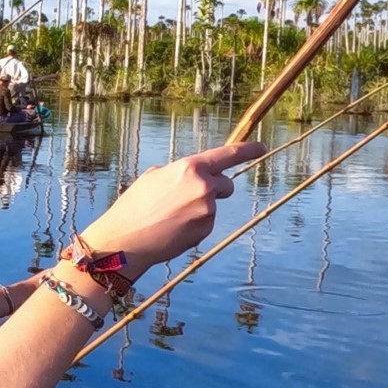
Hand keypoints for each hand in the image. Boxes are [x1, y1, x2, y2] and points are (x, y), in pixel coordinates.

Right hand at [83, 142, 263, 277]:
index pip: (228, 155)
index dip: (248, 150)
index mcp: (190, 168)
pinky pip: (206, 223)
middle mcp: (204, 187)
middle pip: (226, 184)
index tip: (261, 148)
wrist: (126, 239)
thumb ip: (180, 172)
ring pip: (213, 206)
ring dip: (199, 209)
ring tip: (170, 216)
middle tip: (190, 197)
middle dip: (215, 188)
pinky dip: (194, 225)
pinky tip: (174, 229)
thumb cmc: (135, 205)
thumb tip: (192, 176)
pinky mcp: (205, 230)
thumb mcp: (154, 177)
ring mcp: (207, 210)